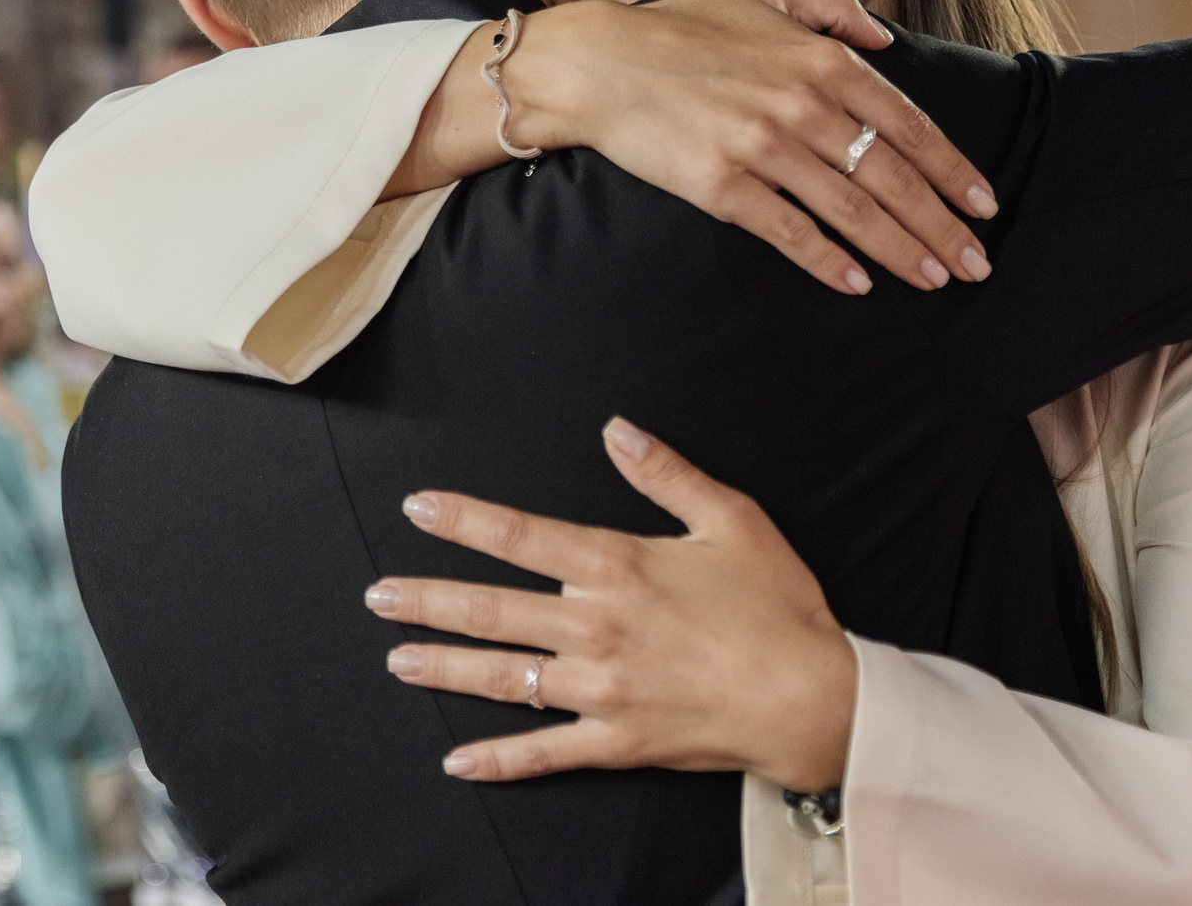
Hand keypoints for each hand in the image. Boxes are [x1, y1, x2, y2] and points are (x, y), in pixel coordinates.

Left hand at [368, 418, 856, 792]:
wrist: (814, 699)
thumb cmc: (777, 606)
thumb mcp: (731, 518)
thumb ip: (666, 473)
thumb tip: (616, 429)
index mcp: (618, 566)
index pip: (520, 536)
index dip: (462, 519)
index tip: (418, 508)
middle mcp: (596, 626)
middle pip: (492, 609)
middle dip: (427, 599)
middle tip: (376, 594)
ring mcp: (601, 690)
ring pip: (504, 678)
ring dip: (444, 666)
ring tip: (397, 658)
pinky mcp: (616, 742)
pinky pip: (544, 753)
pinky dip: (498, 760)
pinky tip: (457, 761)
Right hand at [507, 0, 994, 293]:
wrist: (599, 64)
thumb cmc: (680, 27)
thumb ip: (832, 4)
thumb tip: (883, 36)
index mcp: (821, 58)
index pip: (909, 124)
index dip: (953, 169)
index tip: (983, 204)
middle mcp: (803, 104)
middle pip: (893, 176)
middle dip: (942, 224)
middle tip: (975, 263)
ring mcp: (765, 149)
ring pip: (854, 209)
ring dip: (901, 250)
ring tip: (934, 279)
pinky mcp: (725, 187)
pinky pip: (792, 232)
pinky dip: (829, 261)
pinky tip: (858, 284)